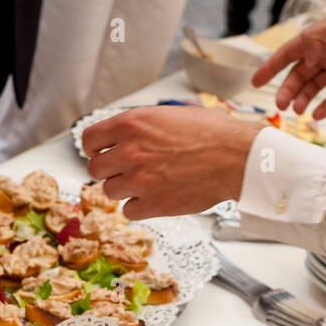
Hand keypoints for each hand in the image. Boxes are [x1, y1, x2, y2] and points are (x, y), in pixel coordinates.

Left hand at [83, 106, 261, 218]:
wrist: (236, 157)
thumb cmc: (213, 133)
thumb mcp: (170, 114)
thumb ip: (142, 125)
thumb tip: (124, 134)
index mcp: (131, 124)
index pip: (89, 140)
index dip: (93, 148)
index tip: (99, 152)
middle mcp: (129, 152)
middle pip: (95, 169)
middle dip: (108, 171)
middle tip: (126, 170)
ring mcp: (138, 181)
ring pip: (109, 192)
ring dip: (123, 189)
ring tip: (145, 183)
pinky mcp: (151, 205)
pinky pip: (128, 211)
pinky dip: (138, 208)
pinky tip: (154, 198)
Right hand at [251, 7, 325, 118]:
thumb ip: (317, 37)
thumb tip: (302, 58)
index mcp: (322, 37)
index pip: (290, 52)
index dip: (272, 67)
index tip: (256, 82)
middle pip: (299, 74)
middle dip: (287, 89)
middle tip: (281, 105)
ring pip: (314, 87)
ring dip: (303, 99)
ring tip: (299, 110)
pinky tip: (318, 115)